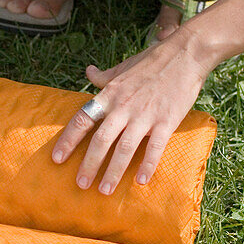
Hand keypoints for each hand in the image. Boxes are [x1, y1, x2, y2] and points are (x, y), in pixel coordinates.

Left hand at [51, 31, 214, 193]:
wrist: (185, 54)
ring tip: (104, 190)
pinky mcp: (166, 121)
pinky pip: (154, 148)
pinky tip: (140, 181)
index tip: (57, 158)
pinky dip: (147, 165)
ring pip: (124, 148)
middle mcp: (123, 107)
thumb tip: (88, 72)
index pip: (82, 119)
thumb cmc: (152, 61)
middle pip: (101, 140)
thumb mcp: (123, 67)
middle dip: (89, 164)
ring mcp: (145, 115)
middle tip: (81, 184)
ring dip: (113, 171)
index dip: (68, 140)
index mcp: (110, 95)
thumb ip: (104, 75)